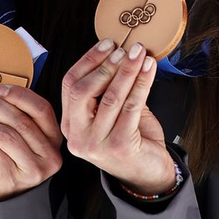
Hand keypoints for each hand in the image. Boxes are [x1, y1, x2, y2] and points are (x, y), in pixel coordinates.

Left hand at [0, 85, 63, 204]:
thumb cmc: (1, 165)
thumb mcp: (10, 137)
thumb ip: (7, 117)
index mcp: (52, 139)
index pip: (42, 109)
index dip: (20, 95)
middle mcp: (49, 155)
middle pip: (22, 119)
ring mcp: (34, 169)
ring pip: (7, 132)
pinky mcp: (14, 178)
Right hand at [62, 40, 177, 195]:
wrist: (149, 175)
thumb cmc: (132, 139)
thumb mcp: (114, 112)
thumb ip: (110, 88)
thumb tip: (121, 52)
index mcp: (71, 124)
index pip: (69, 85)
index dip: (88, 60)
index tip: (108, 43)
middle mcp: (77, 136)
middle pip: (82, 90)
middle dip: (106, 64)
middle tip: (127, 49)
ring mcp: (95, 144)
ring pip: (110, 97)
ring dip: (127, 71)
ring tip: (140, 54)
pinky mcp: (118, 147)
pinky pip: (130, 107)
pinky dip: (142, 84)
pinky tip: (149, 70)